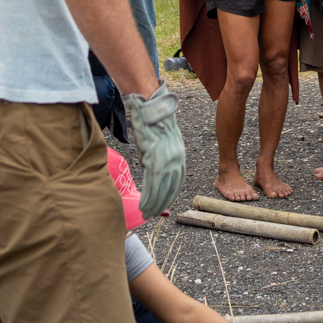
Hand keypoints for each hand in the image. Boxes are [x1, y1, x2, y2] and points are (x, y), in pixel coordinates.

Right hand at [126, 82, 185, 215]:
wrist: (152, 108)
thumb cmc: (154, 122)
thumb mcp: (162, 142)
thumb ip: (159, 157)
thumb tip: (149, 169)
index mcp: (179, 155)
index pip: (178, 181)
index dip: (170, 195)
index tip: (164, 205)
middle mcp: (176, 160)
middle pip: (171, 188)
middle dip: (161, 204)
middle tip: (153, 214)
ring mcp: (166, 160)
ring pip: (161, 190)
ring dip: (153, 204)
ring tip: (146, 213)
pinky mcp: (154, 159)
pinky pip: (152, 184)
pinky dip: (147, 197)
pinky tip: (143, 205)